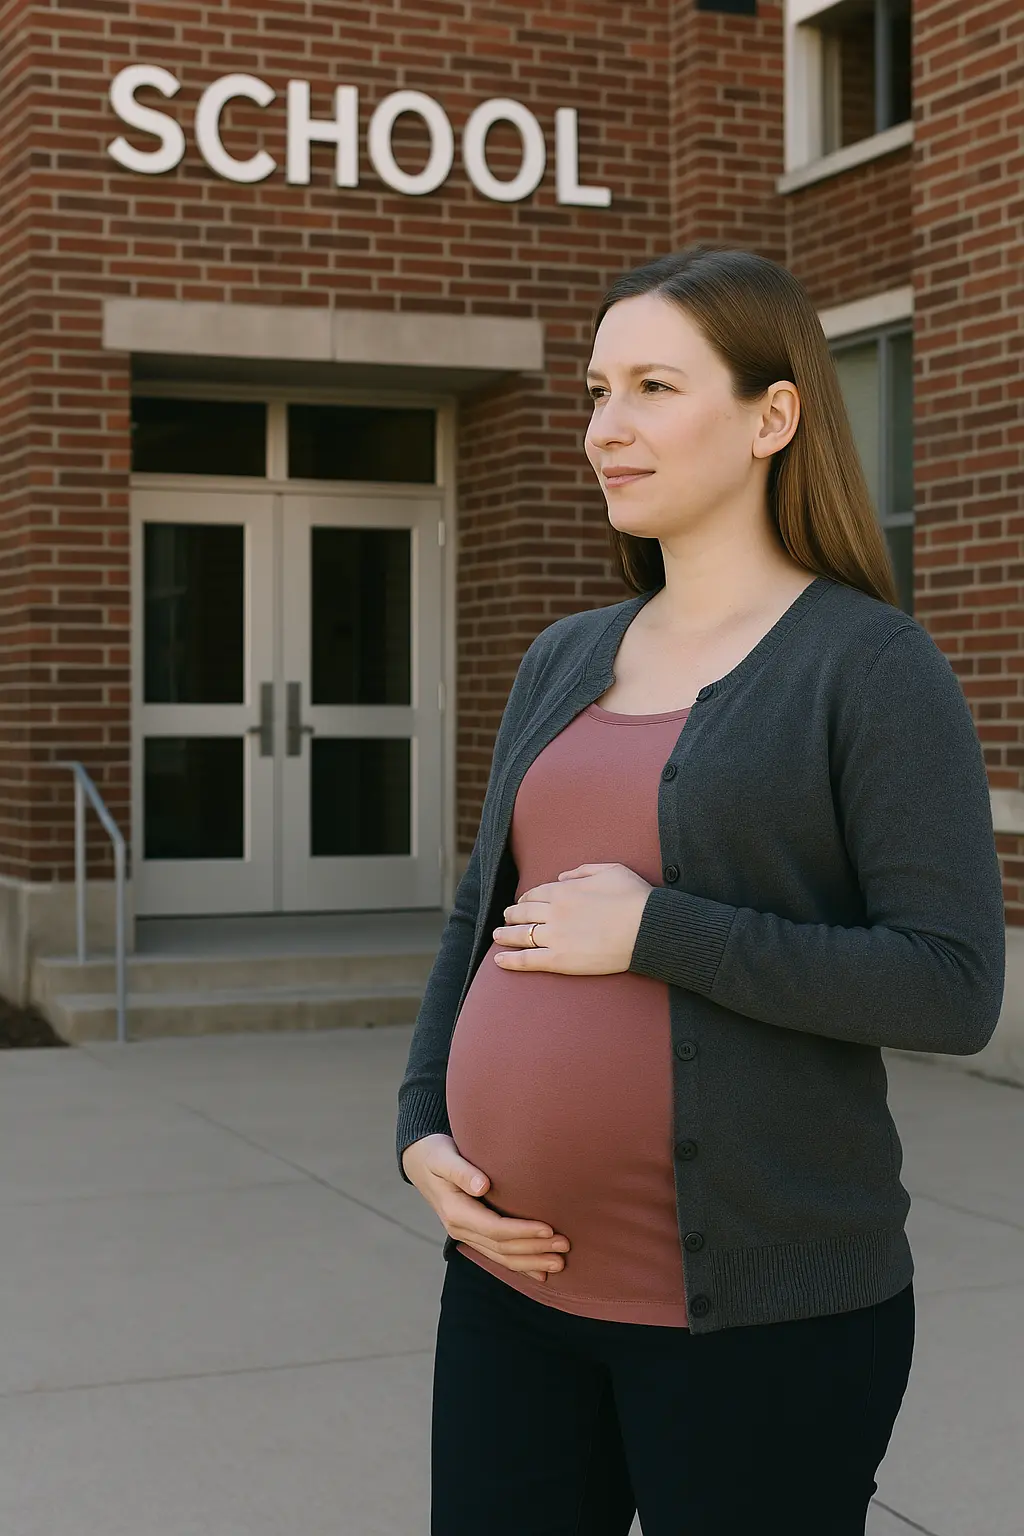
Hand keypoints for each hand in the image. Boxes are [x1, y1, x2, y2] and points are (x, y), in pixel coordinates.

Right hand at [401, 1134, 570, 1282]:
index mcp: (456, 1212)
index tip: (549, 1228)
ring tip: (559, 1263)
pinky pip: (498, 1255)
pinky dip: (519, 1265)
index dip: (522, 1231)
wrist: (420, 1161)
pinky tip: (539, 1273)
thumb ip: (461, 1171)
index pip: (495, 1229)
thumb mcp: (443, 1157)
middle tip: (565, 1246)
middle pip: (502, 1247)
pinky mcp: (473, 1234)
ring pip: (502, 1257)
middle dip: (534, 1249)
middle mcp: (461, 1229)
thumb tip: (481, 1185)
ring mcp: (466, 1235)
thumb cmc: (436, 1154)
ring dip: (531, 1261)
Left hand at [492, 862, 652, 974]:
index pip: (535, 893)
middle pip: (523, 912)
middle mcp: (554, 912)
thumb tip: (563, 877)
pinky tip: (499, 961)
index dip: (525, 898)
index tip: (521, 902)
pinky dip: (510, 960)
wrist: (647, 927)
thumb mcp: (611, 870)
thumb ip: (583, 871)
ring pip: (521, 934)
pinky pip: (528, 960)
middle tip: (505, 918)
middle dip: (512, 915)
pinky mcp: (560, 959)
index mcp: (564, 890)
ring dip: (505, 934)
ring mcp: (555, 936)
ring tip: (496, 936)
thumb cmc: (635, 897)